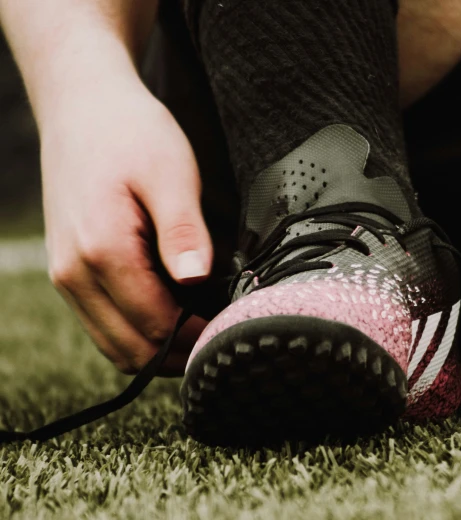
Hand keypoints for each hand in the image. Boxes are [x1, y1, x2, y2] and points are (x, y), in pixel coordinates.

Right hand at [41, 76, 210, 373]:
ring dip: (158, 348)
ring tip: (203, 326)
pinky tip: (174, 311)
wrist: (82, 107)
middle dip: (178, 354)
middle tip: (222, 337)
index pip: (154, 326)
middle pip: (130, 349)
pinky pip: (103, 323)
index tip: (233, 331)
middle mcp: (74, 273)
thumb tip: (197, 281)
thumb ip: (183, 231)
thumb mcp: (171, 174)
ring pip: (114, 344)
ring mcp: (67, 275)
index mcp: (101, 250)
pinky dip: (138, 330)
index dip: (197, 338)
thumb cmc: (131, 133)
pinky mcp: (70, 270)